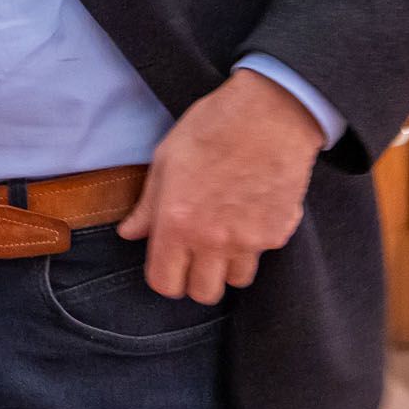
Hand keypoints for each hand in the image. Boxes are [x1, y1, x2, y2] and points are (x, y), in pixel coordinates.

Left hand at [118, 70, 322, 303]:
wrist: (270, 114)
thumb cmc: (210, 128)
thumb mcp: (165, 160)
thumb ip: (147, 206)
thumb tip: (129, 233)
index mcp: (177, 222)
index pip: (165, 283)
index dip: (164, 277)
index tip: (167, 263)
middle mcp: (213, 240)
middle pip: (203, 293)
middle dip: (195, 279)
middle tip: (194, 254)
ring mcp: (250, 241)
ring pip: (236, 281)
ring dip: (226, 266)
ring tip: (222, 234)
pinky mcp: (279, 234)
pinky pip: (262, 255)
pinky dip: (254, 245)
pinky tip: (247, 213)